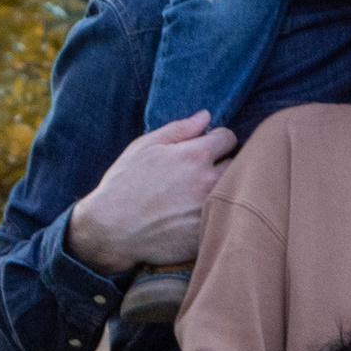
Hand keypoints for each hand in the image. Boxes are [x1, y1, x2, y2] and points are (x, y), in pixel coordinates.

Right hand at [65, 112, 236, 275]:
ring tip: (201, 193)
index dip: (217, 140)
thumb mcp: (145, 147)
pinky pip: (226, 217)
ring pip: (236, 191)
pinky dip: (218, 214)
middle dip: (224, 163)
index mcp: (195, 155)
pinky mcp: (208, 233)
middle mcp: (209, 181)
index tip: (206, 149)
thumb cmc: (124, 184)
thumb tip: (206, 116)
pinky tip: (195, 215)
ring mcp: (211, 210)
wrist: (111, 231)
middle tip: (204, 172)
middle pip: (238, 164)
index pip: (229, 137)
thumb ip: (179, 129)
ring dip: (225, 188)